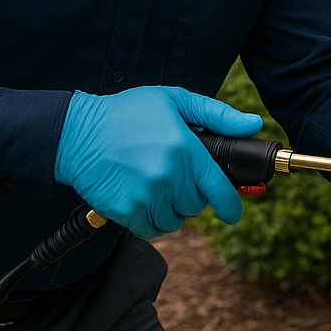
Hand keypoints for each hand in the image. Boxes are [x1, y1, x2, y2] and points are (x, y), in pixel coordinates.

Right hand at [55, 86, 262, 238]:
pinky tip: (142, 198)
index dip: (231, 205)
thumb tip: (252, 124)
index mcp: (184, 149)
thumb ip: (217, 115)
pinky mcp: (126, 212)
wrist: (77, 134)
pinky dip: (151, 219)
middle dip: (190, 194)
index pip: (220, 190)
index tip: (233, 211)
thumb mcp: (174, 100)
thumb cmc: (127, 113)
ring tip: (155, 185)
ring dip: (171, 208)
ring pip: (175, 220)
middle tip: (173, 175)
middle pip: (196, 205)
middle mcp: (168, 176)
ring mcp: (146, 197)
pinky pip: (152, 230)